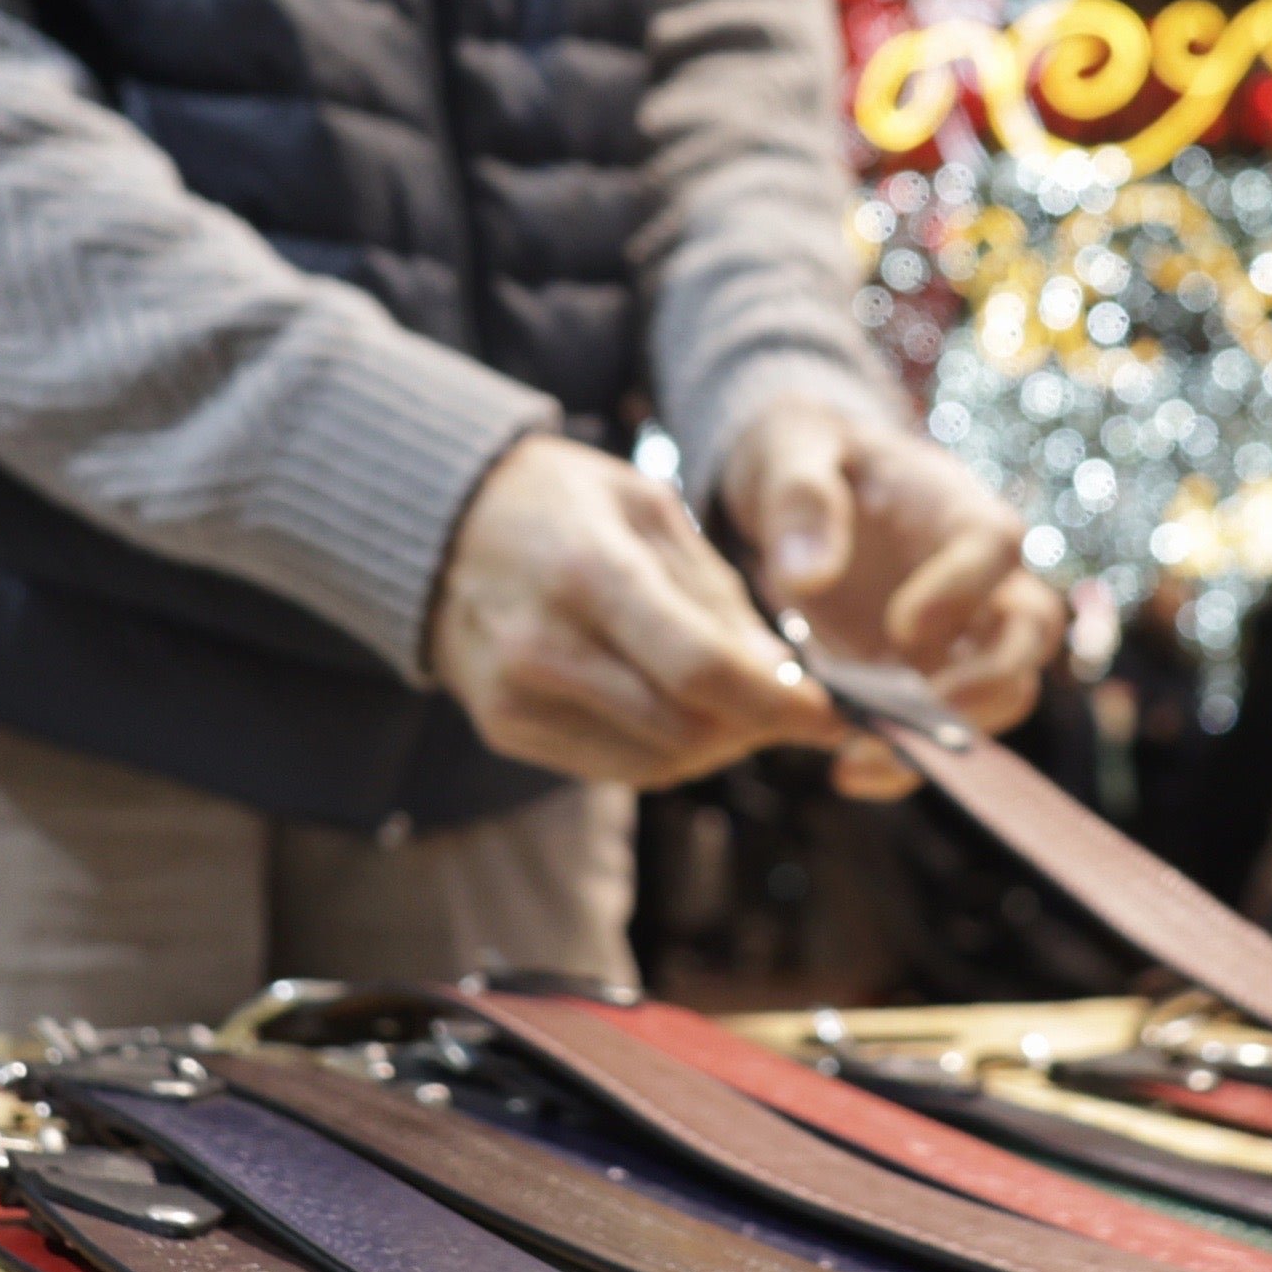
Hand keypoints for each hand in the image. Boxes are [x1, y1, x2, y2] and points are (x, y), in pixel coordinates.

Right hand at [424, 434, 839, 787]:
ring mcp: (515, 696)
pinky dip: (668, 750)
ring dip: (718, 745)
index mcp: (587, 571)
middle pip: (686, 728)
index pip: (700, 669)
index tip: (831, 714)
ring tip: (740, 704)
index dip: (778, 703)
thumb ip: (718, 596)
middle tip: (793, 705)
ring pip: (657, 763)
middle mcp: (542, 645)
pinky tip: (680, 709)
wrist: (441, 523)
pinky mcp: (504, 727)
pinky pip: (614, 768)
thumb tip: (784, 680)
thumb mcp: (649, 508)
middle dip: (756, 726)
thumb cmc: (561, 503)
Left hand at [725, 397, 1065, 800]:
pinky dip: (907, 758)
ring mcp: (960, 635)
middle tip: (918, 712)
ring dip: (952, 733)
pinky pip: (943, 729)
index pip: (998, 545)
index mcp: (955, 508)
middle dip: (989, 682)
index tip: (902, 627)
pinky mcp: (927, 679)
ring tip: (864, 755)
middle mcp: (979, 578)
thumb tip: (808, 580)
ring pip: (1005, 692)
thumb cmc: (804, 453)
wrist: (794, 490)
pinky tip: (846, 769)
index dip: (964, 590)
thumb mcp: (787, 449)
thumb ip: (797, 499)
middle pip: (1031, 632)